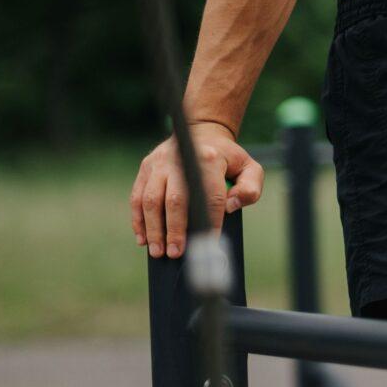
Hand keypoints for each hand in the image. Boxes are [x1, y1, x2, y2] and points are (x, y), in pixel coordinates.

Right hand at [131, 124, 263, 258]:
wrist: (202, 134)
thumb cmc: (228, 158)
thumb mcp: (250, 168)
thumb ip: (250, 189)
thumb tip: (230, 207)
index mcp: (208, 159)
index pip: (209, 196)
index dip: (209, 222)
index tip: (207, 244)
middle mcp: (180, 159)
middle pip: (175, 200)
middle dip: (174, 230)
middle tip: (176, 253)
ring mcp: (159, 163)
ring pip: (151, 200)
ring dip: (153, 229)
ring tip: (158, 251)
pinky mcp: (146, 167)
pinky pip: (137, 197)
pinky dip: (138, 220)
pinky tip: (143, 239)